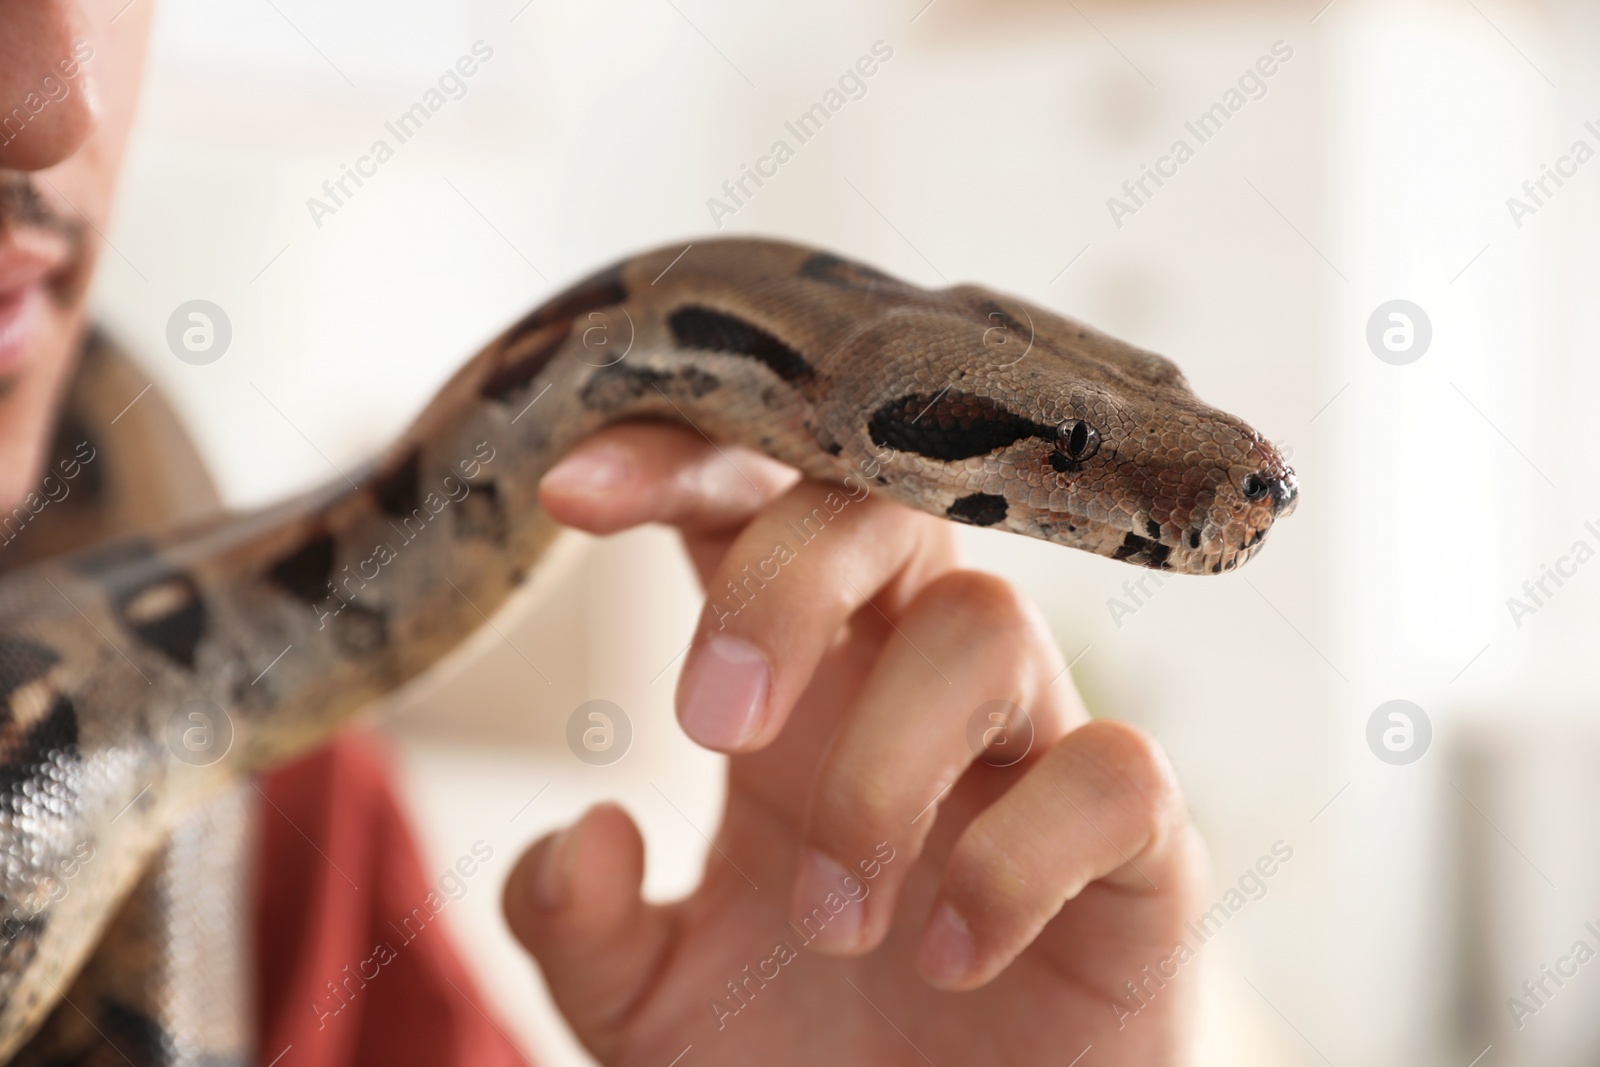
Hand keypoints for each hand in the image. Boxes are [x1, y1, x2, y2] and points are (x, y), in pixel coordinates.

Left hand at [502, 424, 1207, 1065]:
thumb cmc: (800, 1061)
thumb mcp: (645, 1005)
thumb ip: (577, 924)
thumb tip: (583, 830)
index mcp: (798, 684)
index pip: (752, 505)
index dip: (678, 461)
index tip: (573, 494)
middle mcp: (914, 684)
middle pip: (880, 510)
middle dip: (785, 578)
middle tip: (713, 727)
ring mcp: (1031, 751)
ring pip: (986, 626)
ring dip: (882, 773)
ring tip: (834, 925)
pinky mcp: (1135, 847)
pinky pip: (1113, 775)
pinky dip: (1015, 862)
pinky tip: (951, 954)